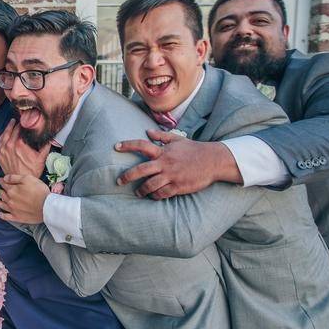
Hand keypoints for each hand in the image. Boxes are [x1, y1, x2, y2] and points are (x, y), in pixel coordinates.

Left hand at [0, 120, 49, 176]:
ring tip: (11, 123)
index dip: (22, 124)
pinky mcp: (0, 156)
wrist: (20, 182)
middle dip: (15, 124)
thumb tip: (50, 138)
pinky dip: (2, 137)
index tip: (24, 121)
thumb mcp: (41, 158)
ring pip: (3, 135)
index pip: (19, 129)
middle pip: (11, 131)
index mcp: (19, 144)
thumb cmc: (31, 171)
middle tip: (18, 120)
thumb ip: (46, 146)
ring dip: (7, 128)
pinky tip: (5, 134)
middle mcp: (9, 145)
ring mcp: (3, 151)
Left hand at [0, 174, 49, 223]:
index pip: (4, 184)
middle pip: (2, 194)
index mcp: (12, 190)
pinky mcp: (17, 217)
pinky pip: (6, 217)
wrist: (46, 206)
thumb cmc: (39, 191)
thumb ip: (15, 178)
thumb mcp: (28, 178)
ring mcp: (12, 209)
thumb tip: (5, 178)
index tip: (0, 180)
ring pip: (2, 205)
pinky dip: (2, 215)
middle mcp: (10, 200)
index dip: (1, 181)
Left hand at [114, 130, 239, 198]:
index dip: (128, 145)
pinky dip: (155, 196)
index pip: (142, 145)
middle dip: (127, 176)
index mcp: (163, 151)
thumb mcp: (177, 139)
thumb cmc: (194, 149)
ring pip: (150, 185)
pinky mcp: (178, 187)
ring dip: (141, 190)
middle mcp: (165, 164)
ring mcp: (171, 176)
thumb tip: (147, 131)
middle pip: (141, 170)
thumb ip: (161, 136)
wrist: (213, 161)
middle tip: (119, 181)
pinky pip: (162, 194)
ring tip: (138, 192)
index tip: (115, 146)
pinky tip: (153, 196)